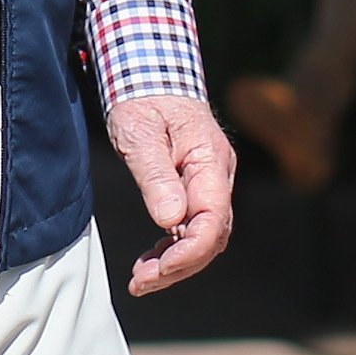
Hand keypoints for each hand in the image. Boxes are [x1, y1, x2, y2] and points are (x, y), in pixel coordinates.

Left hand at [108, 94, 236, 295]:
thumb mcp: (140, 132)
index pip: (214, 218)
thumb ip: (156, 175)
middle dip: (180, 265)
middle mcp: (216, 175)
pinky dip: (171, 250)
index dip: (191, 250)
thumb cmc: (142, 97)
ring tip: (139, 279)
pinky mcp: (192, 188)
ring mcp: (207, 183)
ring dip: (174, 263)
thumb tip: (170, 220)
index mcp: (210, 160)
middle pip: (213, 235)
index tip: (159, 269)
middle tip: (140, 282)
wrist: (147, 72)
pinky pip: (190, 228)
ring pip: (203, 236)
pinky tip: (149, 261)